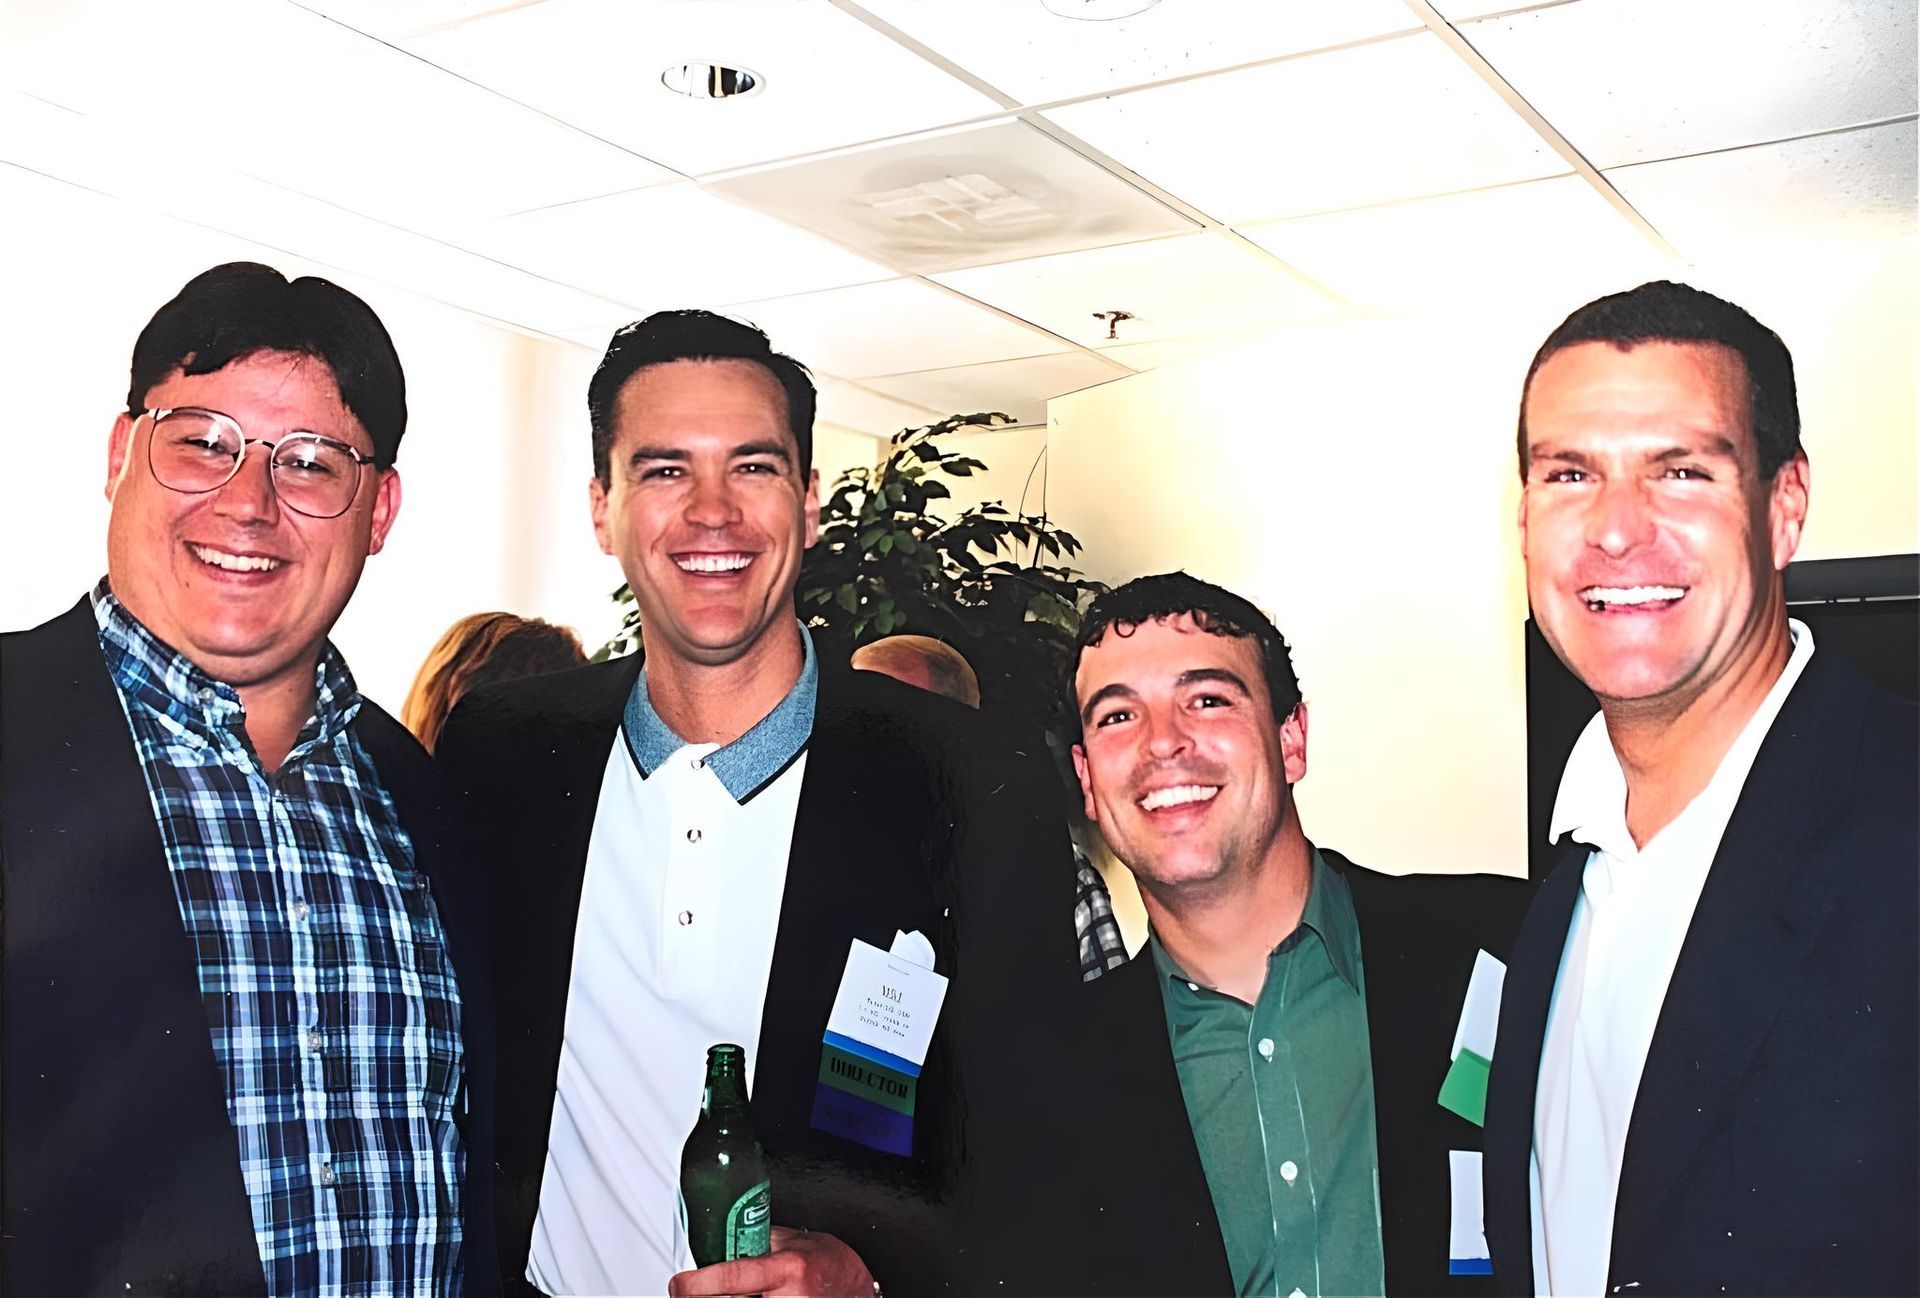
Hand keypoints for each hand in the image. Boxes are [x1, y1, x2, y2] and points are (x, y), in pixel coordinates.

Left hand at [667, 1226, 873, 1295]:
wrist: (856, 1290)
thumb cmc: (831, 1265)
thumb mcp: (793, 1242)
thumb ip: (756, 1243)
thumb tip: (717, 1245)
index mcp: (787, 1269)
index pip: (732, 1277)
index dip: (697, 1284)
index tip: (678, 1283)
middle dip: (704, 1297)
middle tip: (692, 1291)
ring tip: (727, 1292)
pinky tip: (748, 1297)